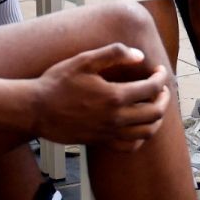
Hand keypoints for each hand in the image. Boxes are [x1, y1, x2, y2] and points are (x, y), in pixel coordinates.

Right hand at [32, 43, 171, 149]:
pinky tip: (137, 127)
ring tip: (155, 106)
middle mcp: (115, 118)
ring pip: (146, 132)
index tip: (159, 71)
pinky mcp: (100, 141)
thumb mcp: (83, 60)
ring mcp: (108, 132)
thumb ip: (113, 54)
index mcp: (115, 96)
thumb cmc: (56, 83)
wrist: (35, 109)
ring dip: (156, 118)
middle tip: (162, 88)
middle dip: (164, 98)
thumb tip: (139, 55)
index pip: (151, 88)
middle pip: (155, 112)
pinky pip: (129, 146)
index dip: (160, 78)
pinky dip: (140, 138)